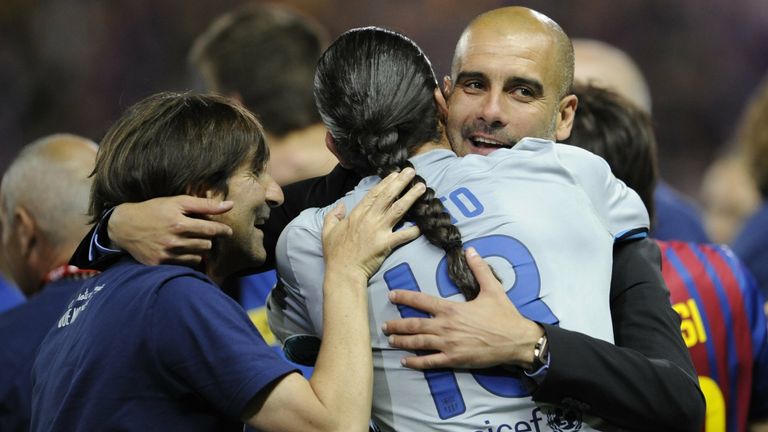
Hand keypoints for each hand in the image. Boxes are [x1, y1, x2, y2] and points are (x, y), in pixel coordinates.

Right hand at [109, 196, 233, 265]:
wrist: (124, 226)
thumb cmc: (154, 210)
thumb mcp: (177, 202)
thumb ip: (205, 205)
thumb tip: (229, 205)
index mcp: (179, 224)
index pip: (211, 230)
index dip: (223, 231)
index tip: (228, 231)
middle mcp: (173, 241)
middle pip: (207, 245)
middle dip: (207, 238)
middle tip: (201, 232)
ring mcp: (166, 255)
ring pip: (199, 256)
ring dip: (199, 249)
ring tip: (190, 240)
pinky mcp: (160, 264)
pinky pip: (186, 264)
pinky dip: (188, 257)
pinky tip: (182, 249)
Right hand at [322, 168, 423, 281]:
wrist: (342, 271)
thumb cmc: (335, 253)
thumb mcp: (328, 231)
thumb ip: (332, 215)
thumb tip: (340, 205)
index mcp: (357, 214)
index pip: (374, 193)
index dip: (386, 182)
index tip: (395, 173)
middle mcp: (370, 218)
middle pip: (388, 196)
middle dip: (401, 182)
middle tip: (412, 172)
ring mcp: (379, 230)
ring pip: (398, 209)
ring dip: (411, 197)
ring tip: (422, 187)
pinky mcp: (386, 243)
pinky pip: (403, 235)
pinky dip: (414, 230)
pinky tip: (424, 224)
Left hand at [383, 247, 543, 369]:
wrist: (516, 340)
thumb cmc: (504, 316)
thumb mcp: (493, 289)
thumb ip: (479, 269)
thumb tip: (471, 250)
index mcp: (452, 309)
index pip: (422, 301)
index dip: (405, 298)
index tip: (391, 295)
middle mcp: (446, 326)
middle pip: (415, 325)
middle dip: (397, 324)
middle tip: (384, 324)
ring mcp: (448, 344)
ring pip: (418, 343)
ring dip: (402, 342)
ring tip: (390, 340)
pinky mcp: (454, 359)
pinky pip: (430, 361)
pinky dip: (416, 362)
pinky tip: (406, 362)